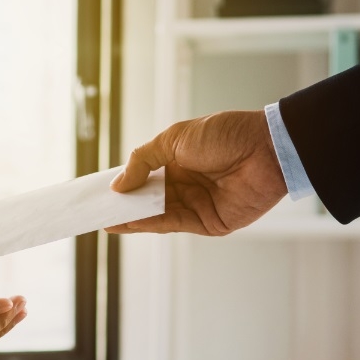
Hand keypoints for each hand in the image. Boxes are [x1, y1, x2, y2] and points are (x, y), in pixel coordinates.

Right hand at [108, 110, 286, 235]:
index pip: (143, 175)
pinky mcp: (208, 223)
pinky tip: (127, 221)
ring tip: (103, 218)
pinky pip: (172, 224)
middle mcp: (185, 184)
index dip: (122, 183)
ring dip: (130, 217)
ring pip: (155, 214)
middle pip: (146, 199)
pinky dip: (148, 224)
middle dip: (121, 204)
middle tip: (93, 210)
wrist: (266, 149)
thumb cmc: (224, 135)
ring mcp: (196, 205)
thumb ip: (143, 161)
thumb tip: (117, 184)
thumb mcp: (174, 138)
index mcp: (178, 160)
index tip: (97, 190)